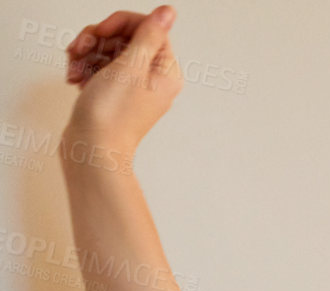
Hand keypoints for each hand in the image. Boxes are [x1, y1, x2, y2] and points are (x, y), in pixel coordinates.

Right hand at [63, 6, 181, 153]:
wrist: (93, 151)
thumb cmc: (112, 114)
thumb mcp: (132, 65)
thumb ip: (150, 35)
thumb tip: (168, 12)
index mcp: (165, 72)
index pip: (147, 28)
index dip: (119, 24)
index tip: (100, 33)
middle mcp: (153, 79)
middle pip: (124, 37)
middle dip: (97, 39)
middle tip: (80, 50)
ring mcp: (132, 88)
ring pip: (108, 51)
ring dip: (86, 53)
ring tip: (74, 68)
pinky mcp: (114, 95)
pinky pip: (99, 68)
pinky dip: (84, 68)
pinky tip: (74, 78)